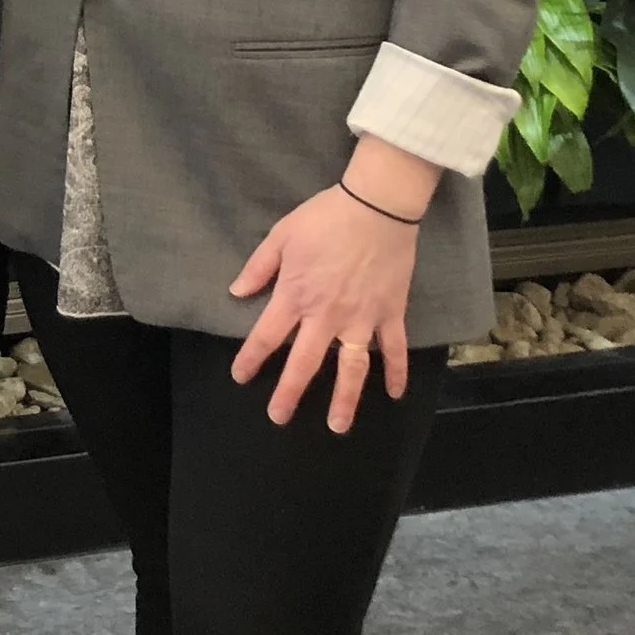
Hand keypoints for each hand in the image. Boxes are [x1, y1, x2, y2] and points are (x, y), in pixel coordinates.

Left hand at [228, 184, 417, 432]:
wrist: (375, 208)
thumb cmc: (324, 218)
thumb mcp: (280, 236)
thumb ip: (259, 268)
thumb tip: (236, 293)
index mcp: (296, 295)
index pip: (267, 336)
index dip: (251, 359)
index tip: (241, 377)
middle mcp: (327, 315)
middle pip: (305, 363)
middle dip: (290, 393)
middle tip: (278, 418)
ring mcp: (362, 319)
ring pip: (352, 369)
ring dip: (345, 400)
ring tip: (337, 426)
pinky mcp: (391, 314)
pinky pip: (394, 351)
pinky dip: (397, 373)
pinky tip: (395, 395)